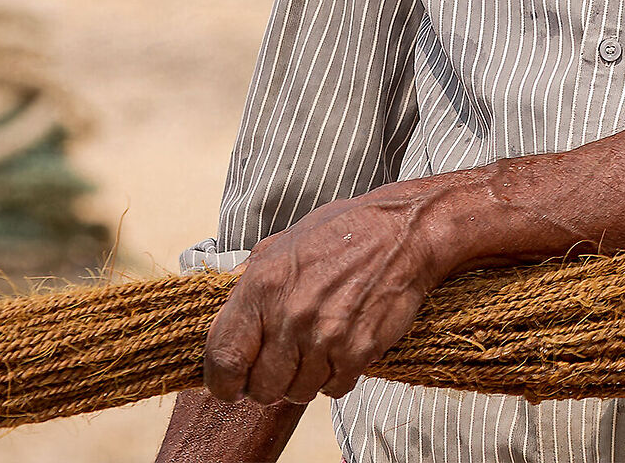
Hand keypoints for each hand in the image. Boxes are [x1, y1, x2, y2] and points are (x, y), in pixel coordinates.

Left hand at [204, 171, 478, 405]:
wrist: (403, 232)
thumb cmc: (343, 232)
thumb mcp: (282, 244)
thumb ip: (248, 279)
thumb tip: (223, 314)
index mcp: (263, 286)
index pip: (223, 359)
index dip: (221, 382)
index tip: (230, 386)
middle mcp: (291, 314)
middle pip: (260, 387)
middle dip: (266, 385)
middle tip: (281, 368)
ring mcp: (326, 335)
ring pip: (297, 393)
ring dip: (303, 381)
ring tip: (316, 353)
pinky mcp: (358, 351)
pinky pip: (333, 389)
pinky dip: (335, 378)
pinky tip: (341, 352)